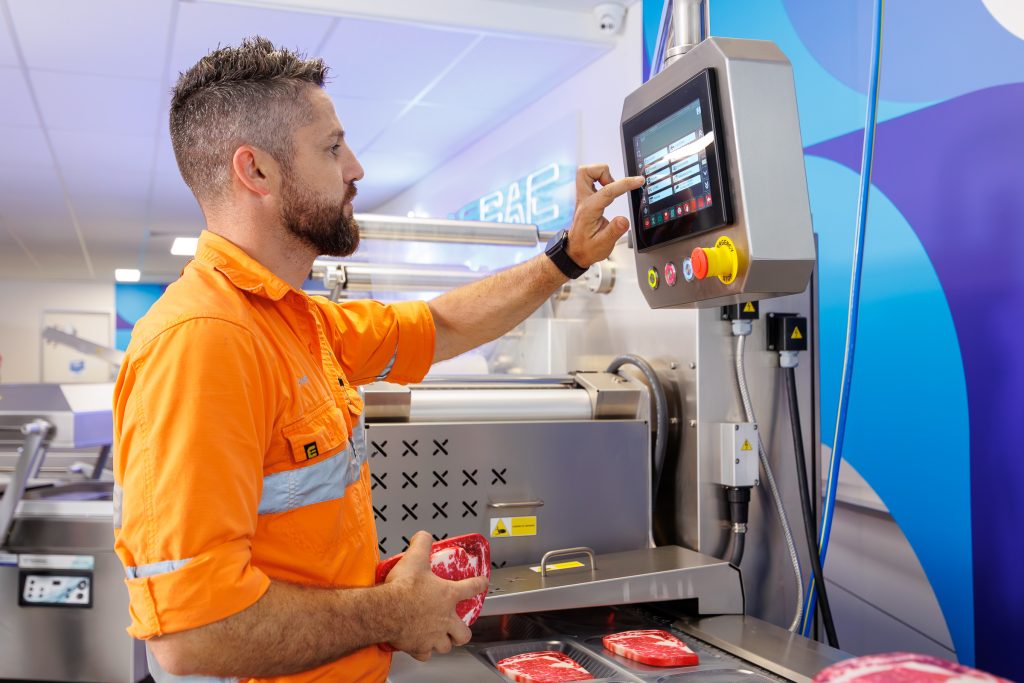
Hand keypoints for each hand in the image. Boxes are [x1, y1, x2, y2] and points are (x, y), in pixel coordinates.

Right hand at [383, 531, 488, 660]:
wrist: (385, 610)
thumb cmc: (402, 588)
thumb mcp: (414, 558)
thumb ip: (422, 544)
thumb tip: (423, 536)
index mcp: (448, 595)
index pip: (472, 588)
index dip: (480, 584)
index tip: (482, 584)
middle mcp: (445, 618)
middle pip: (464, 632)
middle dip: (463, 630)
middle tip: (458, 626)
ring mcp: (433, 635)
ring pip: (447, 646)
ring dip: (445, 642)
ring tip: (440, 638)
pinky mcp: (419, 647)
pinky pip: (425, 654)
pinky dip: (424, 651)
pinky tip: (420, 646)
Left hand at [566, 164, 644, 267]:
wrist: (575, 252)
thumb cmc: (588, 248)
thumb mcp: (603, 245)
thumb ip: (614, 231)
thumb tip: (623, 220)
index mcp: (589, 210)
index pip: (607, 191)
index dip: (625, 184)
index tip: (638, 181)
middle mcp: (583, 201)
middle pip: (585, 172)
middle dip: (604, 172)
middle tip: (614, 184)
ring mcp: (583, 199)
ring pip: (586, 173)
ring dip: (601, 175)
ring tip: (612, 188)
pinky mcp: (585, 199)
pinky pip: (590, 180)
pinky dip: (601, 180)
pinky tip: (608, 192)